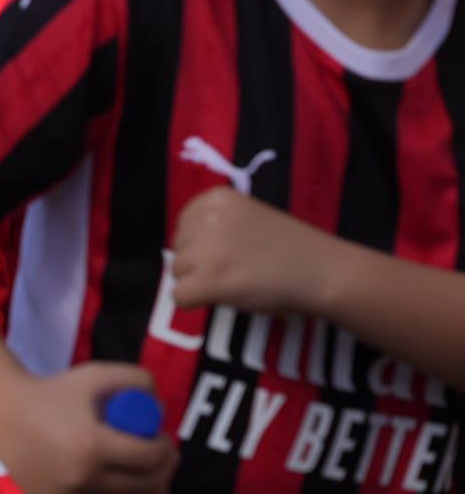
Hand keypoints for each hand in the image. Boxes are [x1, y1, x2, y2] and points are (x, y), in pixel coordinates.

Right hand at [0, 364, 176, 493]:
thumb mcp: (95, 375)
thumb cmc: (53, 392)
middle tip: (163, 455)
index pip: (149, 457)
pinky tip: (113, 474)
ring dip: (140, 484)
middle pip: (144, 486)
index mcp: (92, 445)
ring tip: (141, 467)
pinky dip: (109, 489)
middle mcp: (83, 476)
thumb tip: (159, 404)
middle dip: (163, 470)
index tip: (162, 438)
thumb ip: (134, 379)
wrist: (4, 412)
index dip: (165, 448)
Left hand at [171, 186, 327, 315]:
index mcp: (216, 198)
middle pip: (178, 248)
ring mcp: (208, 249)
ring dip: (199, 282)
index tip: (227, 253)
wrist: (324, 271)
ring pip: (177, 272)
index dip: (201, 244)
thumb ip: (216, 224)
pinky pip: (179, 296)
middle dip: (199, 264)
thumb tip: (182, 247)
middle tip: (235, 271)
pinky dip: (195, 302)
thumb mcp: (248, 217)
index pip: (184, 225)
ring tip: (235, 283)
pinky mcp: (211, 280)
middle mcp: (207, 218)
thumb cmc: (291, 248)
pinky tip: (221, 298)